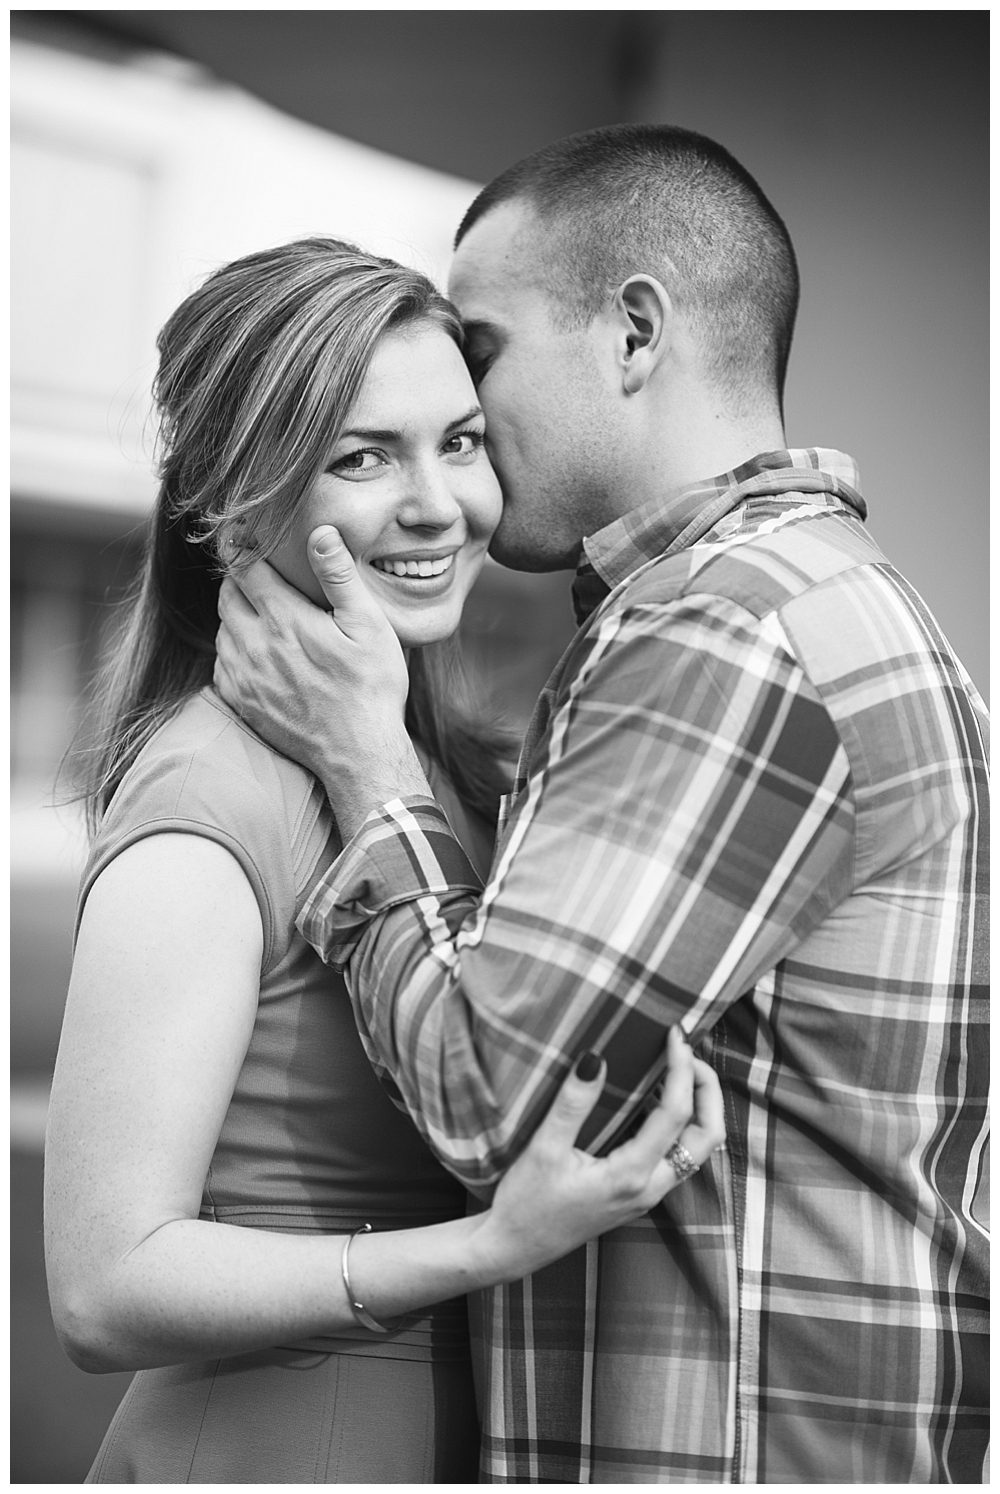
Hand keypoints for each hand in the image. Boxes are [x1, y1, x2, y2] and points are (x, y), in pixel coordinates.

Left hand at [214, 527, 428, 833]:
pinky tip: (260, 652)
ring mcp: (244, 676)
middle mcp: (254, 645)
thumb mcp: (369, 625)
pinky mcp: (242, 702)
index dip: (242, 547)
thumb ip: (339, 576)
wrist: (359, 753)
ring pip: (223, 628)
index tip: (244, 536)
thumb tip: (321, 531)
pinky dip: (235, 650)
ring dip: (237, 614)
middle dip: (240, 579)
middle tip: (260, 574)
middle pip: (227, 595)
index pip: (245, 568)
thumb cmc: (372, 686)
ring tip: (264, 613)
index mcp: (284, 619)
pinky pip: (223, 663)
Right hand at [473, 1027, 724, 1283]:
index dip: (681, 1068)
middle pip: (708, 1135)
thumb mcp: (544, 1149)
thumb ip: (573, 1103)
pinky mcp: (638, 1195)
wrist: (515, 1248)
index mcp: (631, 1176)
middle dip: (707, 1089)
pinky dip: (678, 1123)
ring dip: (697, 1106)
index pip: (676, 1114)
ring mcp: (647, 1195)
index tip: (674, 1034)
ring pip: (697, 1149)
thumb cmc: (526, 1203)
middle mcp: (649, 1188)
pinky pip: (677, 1155)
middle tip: (686, 1052)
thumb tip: (596, 1057)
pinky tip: (649, 1100)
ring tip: (672, 1068)